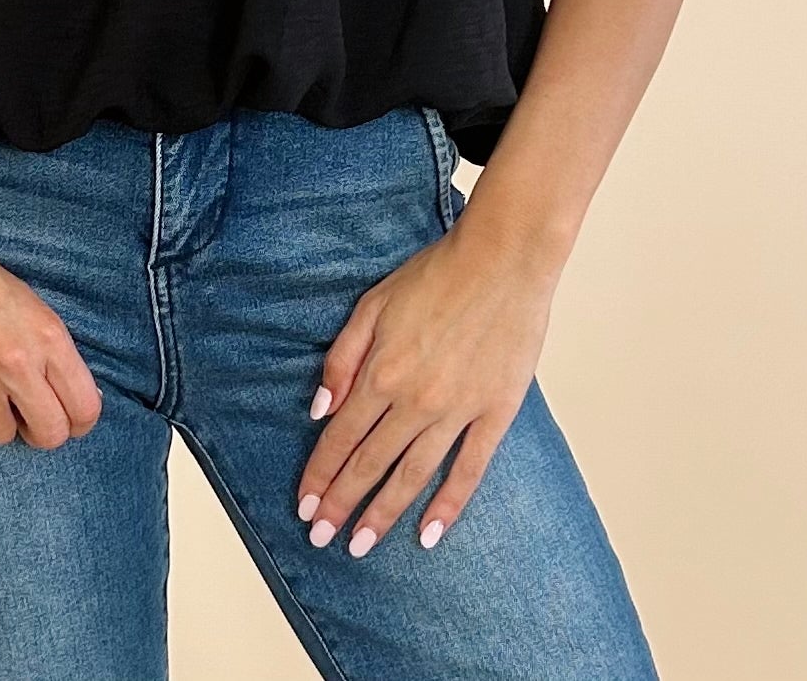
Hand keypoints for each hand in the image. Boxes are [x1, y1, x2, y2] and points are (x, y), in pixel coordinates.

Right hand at [0, 146, 102, 449]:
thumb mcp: (30, 305)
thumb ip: (51, 352)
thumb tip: (68, 396)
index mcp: (47, 336)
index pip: (84, 408)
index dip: (78, 421)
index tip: (66, 418)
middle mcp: (17, 362)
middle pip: (49, 435)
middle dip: (40, 430)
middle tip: (26, 415)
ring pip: (2, 436)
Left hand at [295, 217, 560, 554]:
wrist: (502, 261)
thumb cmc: (436, 274)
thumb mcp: (372, 303)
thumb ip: (342, 358)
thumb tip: (319, 410)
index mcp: (381, 372)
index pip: (340, 438)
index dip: (320, 475)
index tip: (304, 506)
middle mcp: (415, 400)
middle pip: (370, 464)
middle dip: (341, 505)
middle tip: (320, 538)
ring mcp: (457, 411)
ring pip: (413, 476)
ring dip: (384, 514)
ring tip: (361, 546)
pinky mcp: (495, 413)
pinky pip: (469, 470)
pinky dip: (449, 506)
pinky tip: (431, 534)